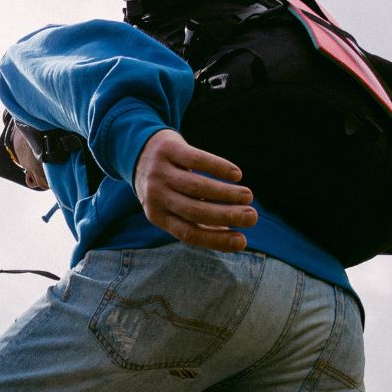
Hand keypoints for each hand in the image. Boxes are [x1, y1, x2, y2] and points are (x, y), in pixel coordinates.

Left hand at [133, 131, 255, 250]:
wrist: (139, 151)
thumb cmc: (166, 186)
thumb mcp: (172, 207)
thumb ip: (198, 222)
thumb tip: (234, 240)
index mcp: (158, 216)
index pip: (188, 233)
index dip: (216, 239)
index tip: (242, 241)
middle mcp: (157, 196)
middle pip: (194, 211)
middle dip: (226, 216)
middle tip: (252, 217)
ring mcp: (161, 172)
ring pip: (197, 187)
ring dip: (225, 193)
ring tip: (248, 196)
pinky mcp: (169, 149)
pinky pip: (196, 159)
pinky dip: (218, 167)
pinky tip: (236, 175)